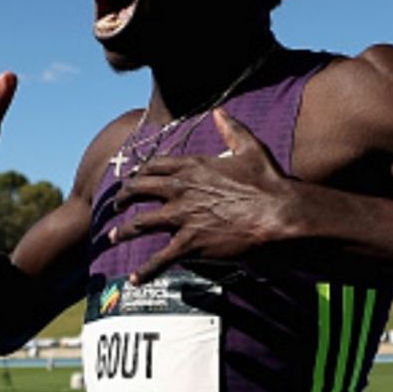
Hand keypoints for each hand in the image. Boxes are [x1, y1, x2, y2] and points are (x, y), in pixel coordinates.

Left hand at [111, 109, 298, 283]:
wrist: (279, 214)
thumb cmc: (268, 182)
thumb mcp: (250, 147)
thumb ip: (231, 128)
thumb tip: (220, 111)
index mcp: (193, 167)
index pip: (155, 167)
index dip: (140, 173)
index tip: (133, 179)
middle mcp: (181, 190)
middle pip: (139, 191)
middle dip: (123, 198)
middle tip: (116, 205)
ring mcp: (183, 218)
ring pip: (140, 224)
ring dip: (124, 232)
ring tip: (113, 238)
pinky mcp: (190, 244)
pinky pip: (160, 259)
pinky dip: (145, 270)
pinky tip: (134, 279)